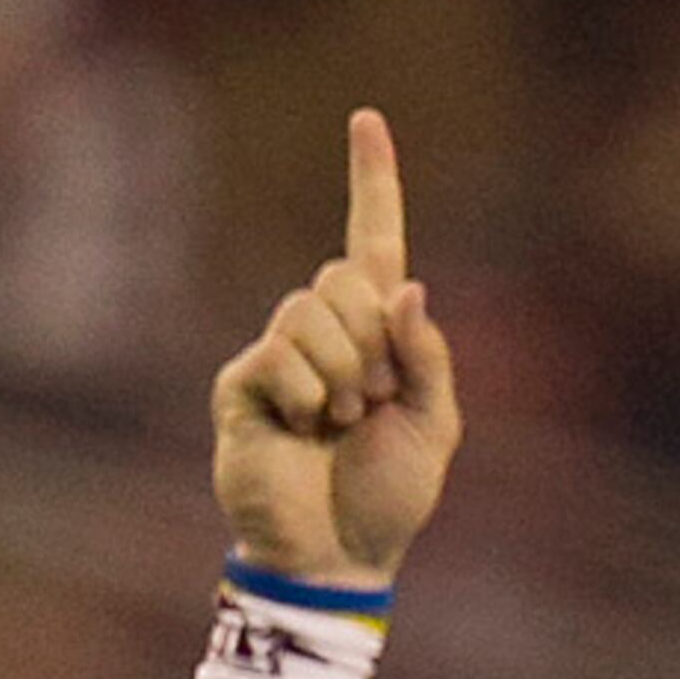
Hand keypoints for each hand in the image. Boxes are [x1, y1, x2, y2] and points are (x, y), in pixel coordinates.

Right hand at [212, 109, 461, 583]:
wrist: (338, 559)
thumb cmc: (388, 499)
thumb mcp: (436, 425)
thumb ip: (427, 355)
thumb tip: (405, 288)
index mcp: (376, 333)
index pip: (373, 240)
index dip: (373, 181)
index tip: (368, 119)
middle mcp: (323, 332)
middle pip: (341, 277)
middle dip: (371, 343)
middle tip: (371, 405)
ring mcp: (279, 356)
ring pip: (308, 310)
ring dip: (342, 374)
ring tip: (338, 425)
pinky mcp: (243, 385)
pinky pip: (278, 354)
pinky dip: (306, 394)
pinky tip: (304, 430)